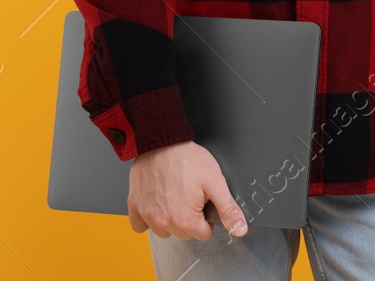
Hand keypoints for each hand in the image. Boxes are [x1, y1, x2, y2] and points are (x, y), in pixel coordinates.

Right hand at [127, 140, 249, 240]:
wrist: (161, 141)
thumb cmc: (187, 158)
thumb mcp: (215, 181)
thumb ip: (228, 209)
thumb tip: (240, 230)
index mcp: (185, 219)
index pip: (204, 234)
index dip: (207, 217)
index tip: (203, 201)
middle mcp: (164, 221)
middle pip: (184, 234)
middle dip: (190, 218)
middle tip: (190, 194)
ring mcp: (147, 214)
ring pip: (164, 231)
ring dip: (170, 219)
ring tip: (173, 196)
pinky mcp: (134, 205)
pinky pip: (140, 225)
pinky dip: (147, 218)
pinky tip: (156, 204)